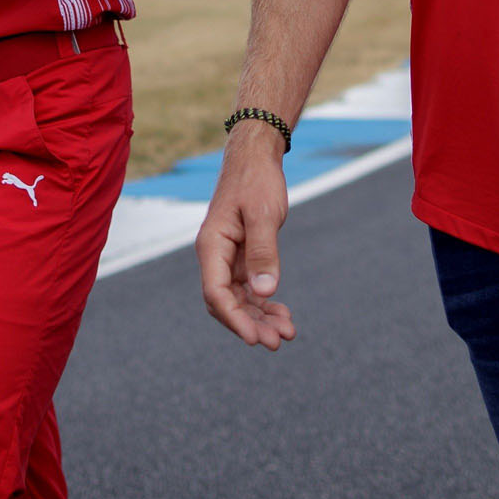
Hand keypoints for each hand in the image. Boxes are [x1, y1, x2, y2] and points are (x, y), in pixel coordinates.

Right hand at [196, 125, 295, 348]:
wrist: (256, 156)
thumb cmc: (256, 180)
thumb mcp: (263, 214)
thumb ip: (263, 252)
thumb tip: (265, 292)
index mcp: (212, 245)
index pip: (216, 293)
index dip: (235, 319)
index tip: (256, 338)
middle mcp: (215, 256)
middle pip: (226, 303)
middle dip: (250, 325)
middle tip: (278, 341)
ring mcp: (228, 258)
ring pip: (239, 300)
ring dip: (260, 318)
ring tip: (287, 333)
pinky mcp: (242, 257)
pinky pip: (250, 289)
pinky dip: (265, 303)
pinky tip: (283, 314)